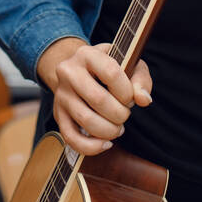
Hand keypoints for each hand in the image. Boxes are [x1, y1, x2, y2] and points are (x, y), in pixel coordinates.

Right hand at [39, 39, 152, 155]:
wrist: (78, 71)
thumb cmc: (108, 68)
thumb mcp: (128, 64)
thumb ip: (140, 79)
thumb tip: (143, 99)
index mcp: (86, 54)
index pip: (111, 73)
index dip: (126, 91)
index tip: (130, 98)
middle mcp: (68, 72)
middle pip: (98, 100)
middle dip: (120, 114)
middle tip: (125, 114)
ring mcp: (61, 95)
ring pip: (86, 120)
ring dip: (109, 131)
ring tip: (117, 128)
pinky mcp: (58, 115)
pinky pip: (71, 138)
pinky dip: (91, 147)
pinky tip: (106, 143)